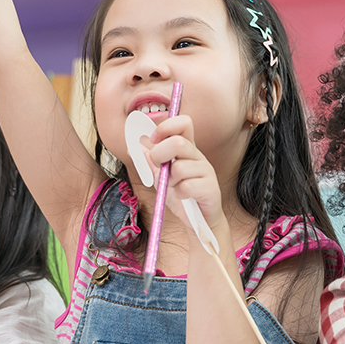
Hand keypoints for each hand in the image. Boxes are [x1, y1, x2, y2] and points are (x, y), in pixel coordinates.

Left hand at [144, 115, 223, 235]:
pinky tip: (183, 197)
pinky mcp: (210, 188)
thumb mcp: (161, 177)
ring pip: (180, 168)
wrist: (200, 221)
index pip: (183, 123)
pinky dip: (179, 194)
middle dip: (160, 155)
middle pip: (178, 143)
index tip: (153, 140)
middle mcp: (198, 156)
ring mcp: (206, 171)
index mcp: (187, 149)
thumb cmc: (182, 195)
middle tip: (159, 168)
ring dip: (170, 181)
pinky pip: (187, 187)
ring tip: (174, 188)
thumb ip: (149, 161)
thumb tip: (133, 146)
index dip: (165, 127)